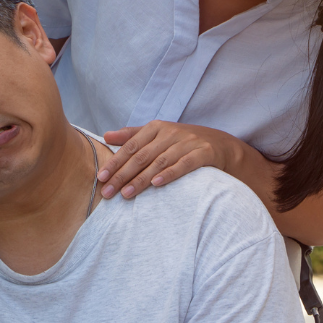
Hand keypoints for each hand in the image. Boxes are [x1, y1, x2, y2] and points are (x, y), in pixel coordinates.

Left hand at [99, 121, 242, 198]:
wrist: (221, 144)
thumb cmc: (183, 141)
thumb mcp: (158, 134)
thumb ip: (132, 135)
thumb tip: (105, 136)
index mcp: (156, 127)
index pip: (131, 146)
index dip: (115, 162)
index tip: (101, 178)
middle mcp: (171, 133)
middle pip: (142, 155)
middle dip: (123, 175)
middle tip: (108, 192)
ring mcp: (188, 142)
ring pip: (160, 162)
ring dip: (142, 179)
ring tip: (127, 194)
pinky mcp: (204, 152)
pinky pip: (184, 164)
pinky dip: (170, 174)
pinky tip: (157, 184)